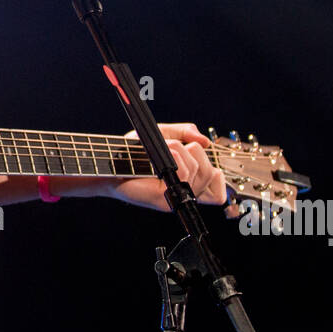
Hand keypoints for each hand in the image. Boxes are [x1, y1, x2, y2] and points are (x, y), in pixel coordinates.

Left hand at [105, 122, 239, 215]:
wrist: (113, 161)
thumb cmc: (135, 151)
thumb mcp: (164, 134)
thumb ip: (186, 132)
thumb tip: (205, 141)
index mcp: (189, 182)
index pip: (219, 188)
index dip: (217, 174)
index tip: (199, 157)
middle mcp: (185, 192)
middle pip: (212, 172)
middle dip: (194, 151)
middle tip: (172, 148)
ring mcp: (176, 197)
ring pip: (201, 170)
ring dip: (181, 151)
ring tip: (162, 150)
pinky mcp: (166, 199)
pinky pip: (185, 174)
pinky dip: (177, 158)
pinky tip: (162, 157)